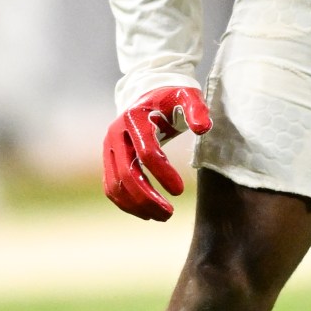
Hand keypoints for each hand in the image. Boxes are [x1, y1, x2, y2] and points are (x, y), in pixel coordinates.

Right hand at [104, 86, 211, 220]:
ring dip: (136, 206)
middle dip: (147, 198)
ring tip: (161, 217)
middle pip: (127, 174)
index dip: (163, 174)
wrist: (147, 93)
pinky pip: (110, 186)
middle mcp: (116, 133)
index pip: (147, 153)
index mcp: (134, 118)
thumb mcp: (187, 96)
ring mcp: (108, 147)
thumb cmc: (171, 98)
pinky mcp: (107, 158)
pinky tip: (146, 213)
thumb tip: (203, 129)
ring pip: (115, 185)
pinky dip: (125, 203)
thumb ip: (197, 110)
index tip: (180, 191)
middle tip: (169, 214)